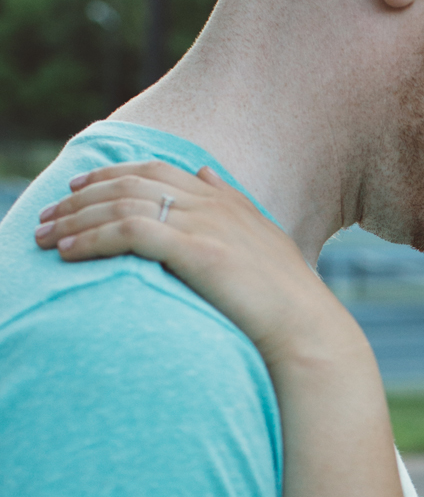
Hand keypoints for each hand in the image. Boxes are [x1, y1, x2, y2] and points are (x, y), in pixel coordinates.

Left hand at [33, 161, 351, 369]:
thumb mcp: (261, 238)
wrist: (306, 327)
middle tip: (46, 216)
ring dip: (75, 219)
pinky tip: (68, 252)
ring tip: (44, 237)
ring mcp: (205, 225)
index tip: (78, 188)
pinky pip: (128, 232)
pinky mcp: (196, 250)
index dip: (111, 174)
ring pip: (122, 204)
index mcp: (226, 200)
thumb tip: (205, 172)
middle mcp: (213, 204)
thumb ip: (231, 203)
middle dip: (80, 197)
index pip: (156, 170)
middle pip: (130, 183)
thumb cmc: (285, 297)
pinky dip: (91, 239)